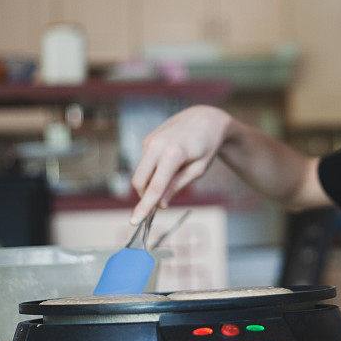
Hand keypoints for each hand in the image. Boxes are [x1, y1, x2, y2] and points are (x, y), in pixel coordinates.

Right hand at [130, 105, 231, 222]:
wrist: (205, 118)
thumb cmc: (206, 145)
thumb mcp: (198, 169)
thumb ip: (178, 186)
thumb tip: (161, 204)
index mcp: (173, 153)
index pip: (155, 186)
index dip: (144, 206)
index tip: (134, 222)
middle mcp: (157, 145)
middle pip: (139, 181)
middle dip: (145, 196)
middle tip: (161, 204)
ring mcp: (149, 141)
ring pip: (140, 173)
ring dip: (150, 184)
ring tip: (174, 176)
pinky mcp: (147, 140)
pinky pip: (144, 164)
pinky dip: (152, 172)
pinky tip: (169, 166)